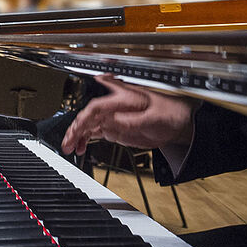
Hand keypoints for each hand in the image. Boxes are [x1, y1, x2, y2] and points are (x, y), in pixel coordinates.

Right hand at [60, 74, 196, 156]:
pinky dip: (85, 139)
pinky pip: (94, 132)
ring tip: (70, 147)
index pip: (97, 106)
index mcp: (122, 99)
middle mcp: (113, 107)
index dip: (85, 117)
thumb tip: (112, 121)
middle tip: (68, 142)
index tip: (79, 128)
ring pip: (88, 125)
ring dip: (77, 135)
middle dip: (75, 128)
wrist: (178, 122)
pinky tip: (80, 147)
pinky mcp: (114, 128)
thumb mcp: (154, 117)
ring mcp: (112, 118)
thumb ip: (132, 120)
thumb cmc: (169, 113)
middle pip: (87, 115)